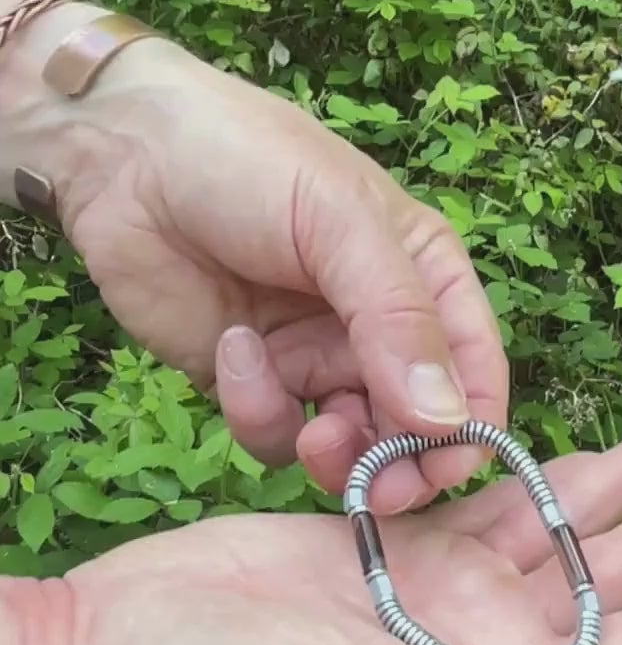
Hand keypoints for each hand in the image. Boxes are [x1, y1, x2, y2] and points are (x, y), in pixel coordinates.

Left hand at [45, 34, 508, 510]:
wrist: (124, 156)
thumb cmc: (250, 161)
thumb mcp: (338, 224)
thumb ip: (397, 319)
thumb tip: (450, 418)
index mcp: (425, 273)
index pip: (474, 368)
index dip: (470, 426)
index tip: (444, 468)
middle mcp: (378, 324)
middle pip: (417, 425)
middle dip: (401, 462)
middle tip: (375, 489)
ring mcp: (314, 354)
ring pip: (350, 443)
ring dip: (335, 452)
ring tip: (312, 434)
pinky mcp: (252, 379)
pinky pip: (275, 432)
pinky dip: (258, 409)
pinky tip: (234, 350)